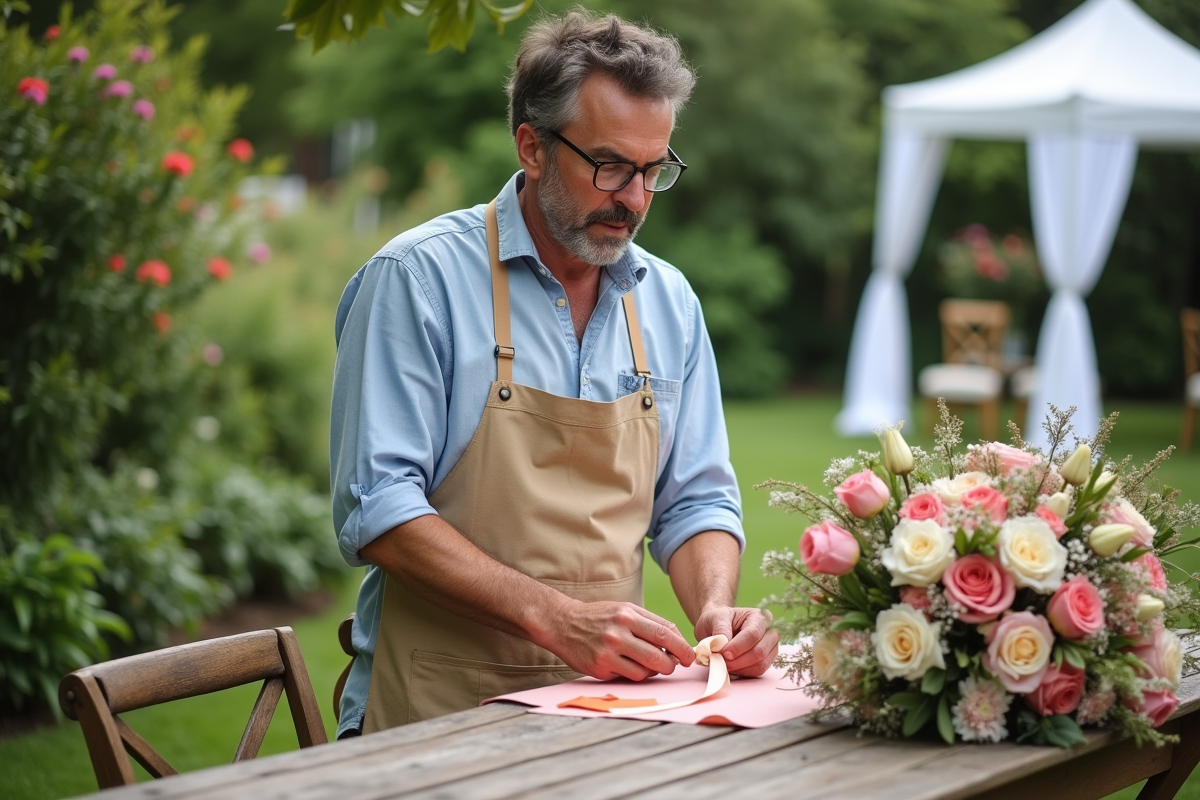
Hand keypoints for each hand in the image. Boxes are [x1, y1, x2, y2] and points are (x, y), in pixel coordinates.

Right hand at [544, 600, 696, 680]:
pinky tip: (632, 666)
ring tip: (651, 665)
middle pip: (658, 656)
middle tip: (674, 665)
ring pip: (645, 671)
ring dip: (654, 671)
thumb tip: (677, 639)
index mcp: (628, 615)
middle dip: (672, 665)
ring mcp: (608, 651)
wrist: (564, 623)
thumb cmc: (599, 616)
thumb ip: (650, 622)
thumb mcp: (625, 609)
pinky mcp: (599, 667)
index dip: (682, 648)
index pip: (664, 634)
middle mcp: (618, 632)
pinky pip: (629, 677)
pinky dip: (636, 675)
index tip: (689, 656)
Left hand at [694, 606, 777, 676]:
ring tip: (725, 664)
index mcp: (758, 617)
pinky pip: (758, 671)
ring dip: (740, 667)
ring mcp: (770, 647)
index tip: (723, 653)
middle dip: (739, 660)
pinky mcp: (767, 660)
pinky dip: (743, 672)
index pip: (753, 634)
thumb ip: (720, 629)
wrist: (718, 627)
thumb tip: (723, 645)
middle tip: (722, 661)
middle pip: (760, 651)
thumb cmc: (718, 620)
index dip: (738, 647)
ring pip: (760, 664)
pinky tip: (732, 667)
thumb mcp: (715, 618)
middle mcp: (769, 631)